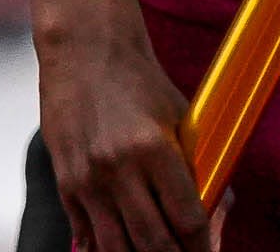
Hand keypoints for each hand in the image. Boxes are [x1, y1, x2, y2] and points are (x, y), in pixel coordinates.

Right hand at [38, 26, 214, 251]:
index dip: (202, 247)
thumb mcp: (178, 118)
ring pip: (117, 249)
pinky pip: (86, 235)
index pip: (187, 221)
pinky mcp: (66, 181)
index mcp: (154, 149)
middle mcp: (118, 168)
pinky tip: (121, 248)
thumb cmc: (135, 79)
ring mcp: (88, 179)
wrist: (84, 48)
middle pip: (154, 244)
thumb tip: (213, 211)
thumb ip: (194, 166)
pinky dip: (104, 249)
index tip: (206, 251)